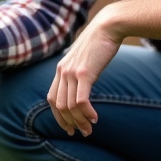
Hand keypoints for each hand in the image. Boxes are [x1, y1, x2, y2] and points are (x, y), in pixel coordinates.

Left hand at [47, 12, 122, 136]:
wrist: (107, 27)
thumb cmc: (99, 43)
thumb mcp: (84, 59)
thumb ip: (79, 72)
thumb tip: (82, 85)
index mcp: (60, 70)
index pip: (52, 99)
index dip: (58, 116)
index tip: (69, 128)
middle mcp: (62, 72)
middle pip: (59, 106)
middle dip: (69, 123)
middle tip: (82, 132)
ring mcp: (72, 72)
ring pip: (70, 106)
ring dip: (80, 121)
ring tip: (89, 129)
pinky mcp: (84, 73)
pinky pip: (81, 100)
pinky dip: (87, 112)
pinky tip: (95, 118)